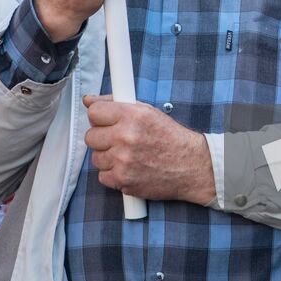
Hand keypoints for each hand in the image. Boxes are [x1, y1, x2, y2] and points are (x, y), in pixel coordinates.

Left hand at [82, 94, 215, 203]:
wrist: (191, 165)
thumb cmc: (170, 138)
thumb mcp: (147, 111)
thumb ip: (115, 104)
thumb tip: (89, 100)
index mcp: (132, 115)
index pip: (93, 112)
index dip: (98, 116)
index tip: (103, 121)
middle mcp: (126, 137)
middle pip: (90, 137)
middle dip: (102, 138)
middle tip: (117, 139)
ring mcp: (123, 161)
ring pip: (96, 158)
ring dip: (107, 157)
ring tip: (127, 155)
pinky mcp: (123, 181)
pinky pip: (103, 176)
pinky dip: (113, 174)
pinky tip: (128, 168)